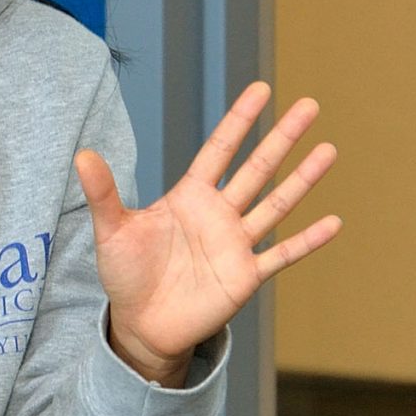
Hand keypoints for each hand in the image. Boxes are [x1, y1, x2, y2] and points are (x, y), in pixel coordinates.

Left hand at [76, 82, 339, 385]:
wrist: (140, 326)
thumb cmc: (126, 276)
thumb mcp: (112, 231)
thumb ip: (103, 193)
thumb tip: (81, 153)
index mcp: (189, 197)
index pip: (220, 149)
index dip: (240, 120)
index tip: (262, 90)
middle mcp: (218, 215)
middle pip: (257, 168)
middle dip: (283, 138)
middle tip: (311, 106)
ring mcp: (236, 245)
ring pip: (276, 204)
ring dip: (303, 179)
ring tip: (329, 150)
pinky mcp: (245, 276)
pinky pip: (282, 254)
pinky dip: (307, 241)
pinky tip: (334, 222)